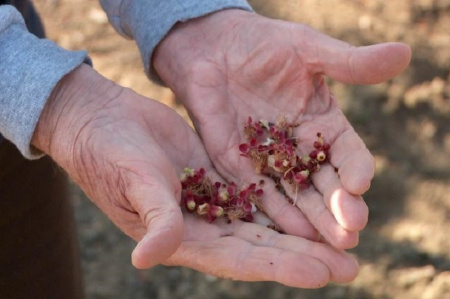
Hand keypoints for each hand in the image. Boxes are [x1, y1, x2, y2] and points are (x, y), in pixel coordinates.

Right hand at [31, 64, 354, 286]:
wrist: (104, 120)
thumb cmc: (108, 153)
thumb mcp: (133, 181)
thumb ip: (153, 216)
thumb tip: (147, 258)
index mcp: (183, 237)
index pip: (238, 258)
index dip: (278, 266)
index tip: (320, 272)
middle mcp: (203, 225)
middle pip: (262, 245)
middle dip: (304, 256)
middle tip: (349, 264)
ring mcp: (213, 200)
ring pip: (266, 221)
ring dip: (303, 231)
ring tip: (343, 236)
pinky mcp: (219, 175)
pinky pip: (258, 191)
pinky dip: (285, 199)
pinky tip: (314, 198)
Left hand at [153, 9, 411, 248]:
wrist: (214, 50)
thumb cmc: (263, 44)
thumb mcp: (307, 49)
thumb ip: (349, 62)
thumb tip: (408, 52)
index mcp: (323, 124)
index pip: (346, 152)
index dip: (355, 167)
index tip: (360, 182)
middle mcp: (300, 149)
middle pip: (325, 183)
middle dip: (338, 207)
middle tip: (351, 231)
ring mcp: (269, 161)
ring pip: (296, 196)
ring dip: (312, 219)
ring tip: (328, 242)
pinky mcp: (239, 167)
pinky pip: (259, 193)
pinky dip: (274, 211)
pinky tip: (289, 231)